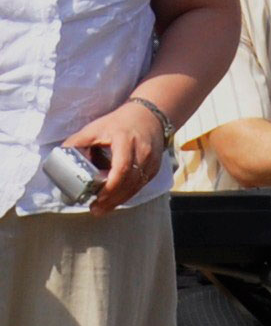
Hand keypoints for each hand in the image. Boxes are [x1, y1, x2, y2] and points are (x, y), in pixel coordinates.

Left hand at [62, 95, 167, 210]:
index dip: (111, 186)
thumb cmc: (119, 122)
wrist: (150, 116)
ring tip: (102, 208)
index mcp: (126, 141)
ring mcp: (152, 161)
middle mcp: (143, 152)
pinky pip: (141, 185)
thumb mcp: (95, 128)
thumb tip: (59, 156)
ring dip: (120, 200)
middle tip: (96, 209)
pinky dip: (128, 194)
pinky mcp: (155, 168)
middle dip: (113, 199)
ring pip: (137, 186)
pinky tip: (115, 200)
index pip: (122, 168)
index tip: (97, 197)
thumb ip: (77, 142)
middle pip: (130, 182)